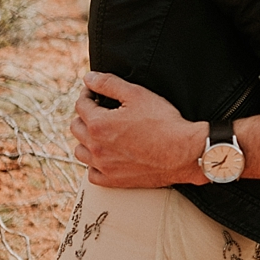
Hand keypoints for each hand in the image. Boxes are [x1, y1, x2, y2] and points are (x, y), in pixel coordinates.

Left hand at [71, 71, 208, 187]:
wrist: (183, 152)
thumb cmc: (163, 123)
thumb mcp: (137, 94)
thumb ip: (109, 84)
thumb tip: (90, 78)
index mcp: (99, 124)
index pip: (81, 105)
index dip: (87, 94)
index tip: (94, 92)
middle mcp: (96, 147)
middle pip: (76, 127)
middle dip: (84, 115)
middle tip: (98, 110)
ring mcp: (104, 166)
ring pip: (80, 151)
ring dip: (85, 139)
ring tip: (100, 132)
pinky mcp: (114, 181)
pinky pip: (92, 174)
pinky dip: (94, 164)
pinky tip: (104, 156)